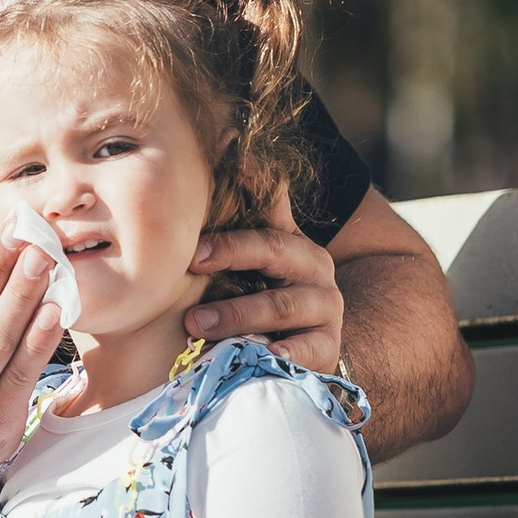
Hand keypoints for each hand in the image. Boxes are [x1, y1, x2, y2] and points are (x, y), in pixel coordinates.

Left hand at [188, 185, 344, 376]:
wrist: (308, 350)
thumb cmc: (264, 300)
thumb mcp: (250, 266)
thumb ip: (231, 229)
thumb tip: (207, 166)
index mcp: (291, 240)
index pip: (273, 204)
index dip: (256, 182)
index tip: (234, 161)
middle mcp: (313, 267)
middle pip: (273, 249)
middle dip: (230, 251)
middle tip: (190, 259)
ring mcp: (325, 307)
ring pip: (281, 305)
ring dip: (236, 313)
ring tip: (195, 323)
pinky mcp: (327, 347)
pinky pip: (305, 349)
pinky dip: (282, 353)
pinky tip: (259, 355)